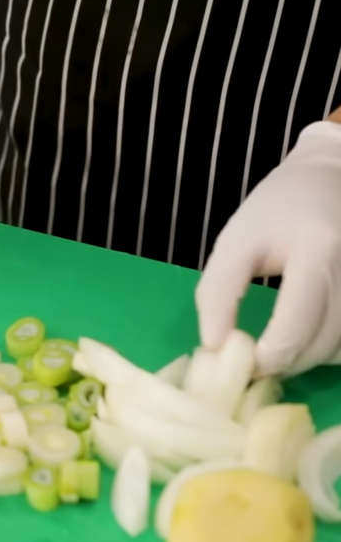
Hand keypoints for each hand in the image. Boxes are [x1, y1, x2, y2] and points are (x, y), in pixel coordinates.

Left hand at [196, 119, 340, 377]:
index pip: (296, 325)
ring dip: (304, 360)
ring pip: (338, 352)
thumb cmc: (278, 208)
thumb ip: (219, 293)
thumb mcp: (236, 242)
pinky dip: (324, 349)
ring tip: (275, 345)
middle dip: (282, 362)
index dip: (267, 356)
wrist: (331, 178)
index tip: (240, 362)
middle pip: (320, 346)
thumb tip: (214, 345)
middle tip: (251, 359)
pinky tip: (302, 336)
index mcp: (318, 251)